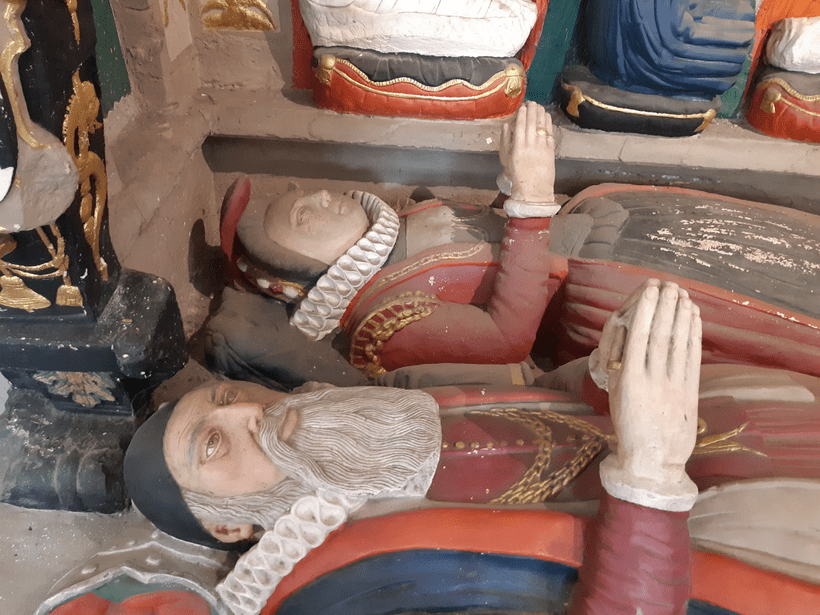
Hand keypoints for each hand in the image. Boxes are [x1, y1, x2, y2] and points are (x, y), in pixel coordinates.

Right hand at [503, 101, 554, 203]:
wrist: (533, 189)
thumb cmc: (517, 175)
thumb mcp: (506, 158)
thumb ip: (505, 140)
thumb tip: (506, 125)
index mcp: (518, 146)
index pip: (521, 124)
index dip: (523, 113)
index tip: (523, 106)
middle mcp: (530, 144)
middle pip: (532, 122)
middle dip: (533, 110)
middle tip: (532, 102)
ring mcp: (542, 147)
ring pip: (542, 126)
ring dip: (541, 114)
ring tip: (540, 107)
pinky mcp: (551, 150)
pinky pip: (549, 133)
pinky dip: (548, 124)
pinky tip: (547, 118)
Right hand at [602, 280, 701, 508]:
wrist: (652, 458)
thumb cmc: (629, 424)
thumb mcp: (617, 394)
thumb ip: (623, 367)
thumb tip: (630, 336)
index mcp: (628, 379)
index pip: (638, 337)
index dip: (647, 311)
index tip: (649, 291)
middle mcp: (651, 379)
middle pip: (660, 335)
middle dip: (666, 307)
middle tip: (669, 285)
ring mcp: (673, 385)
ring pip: (677, 344)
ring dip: (681, 316)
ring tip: (682, 294)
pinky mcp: (690, 392)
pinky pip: (692, 358)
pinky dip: (694, 335)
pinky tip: (693, 319)